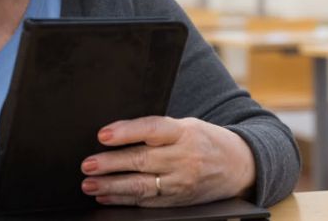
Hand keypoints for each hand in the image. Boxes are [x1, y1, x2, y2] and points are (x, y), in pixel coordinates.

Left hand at [80, 116, 255, 206]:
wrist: (240, 165)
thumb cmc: (206, 140)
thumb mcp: (188, 126)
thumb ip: (159, 130)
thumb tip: (116, 134)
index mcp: (185, 132)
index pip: (152, 129)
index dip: (127, 132)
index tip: (103, 135)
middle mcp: (184, 157)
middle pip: (142, 160)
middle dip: (111, 164)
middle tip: (87, 165)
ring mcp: (182, 182)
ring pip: (141, 186)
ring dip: (112, 187)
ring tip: (90, 185)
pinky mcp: (179, 201)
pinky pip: (147, 202)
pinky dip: (124, 200)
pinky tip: (106, 197)